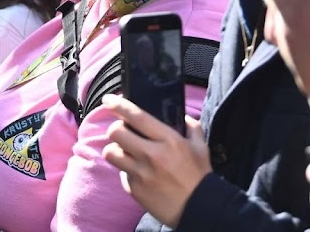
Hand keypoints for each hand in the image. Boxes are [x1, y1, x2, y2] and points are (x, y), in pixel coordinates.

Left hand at [101, 94, 210, 227]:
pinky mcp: (134, 189)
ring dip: (116, 150)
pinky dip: (126, 170)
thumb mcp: (201, 147)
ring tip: (126, 152)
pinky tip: (138, 173)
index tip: (108, 99)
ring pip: (111, 152)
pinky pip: (120, 173)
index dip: (118, 105)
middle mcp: (151, 154)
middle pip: (115, 132)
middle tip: (123, 132)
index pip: (136, 116)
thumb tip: (182, 116)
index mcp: (168, 140)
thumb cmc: (200, 177)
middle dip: (116, 129)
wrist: (200, 210)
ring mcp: (140, 173)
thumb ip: (191, 127)